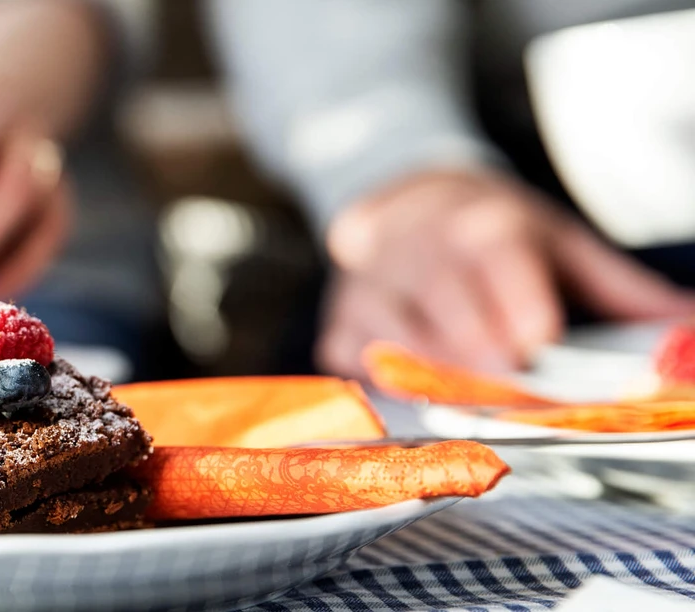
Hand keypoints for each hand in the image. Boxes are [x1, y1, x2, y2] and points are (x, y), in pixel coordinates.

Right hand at [318, 169, 694, 377]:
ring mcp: (372, 286)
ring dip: (438, 384)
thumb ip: (624, 292)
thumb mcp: (561, 241)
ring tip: (465, 398)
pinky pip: (353, 364)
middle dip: (490, 372)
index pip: (509, 293)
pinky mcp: (338, 317)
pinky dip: (379, 385)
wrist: (405, 191)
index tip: (543, 362)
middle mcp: (420, 251)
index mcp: (486, 229)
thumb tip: (691, 326)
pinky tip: (407, 387)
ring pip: (401, 350)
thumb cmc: (493, 228)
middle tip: (512, 397)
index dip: (529, 333)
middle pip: (457, 330)